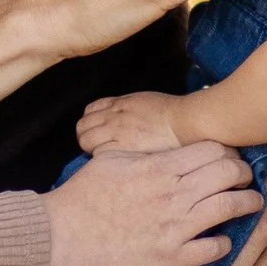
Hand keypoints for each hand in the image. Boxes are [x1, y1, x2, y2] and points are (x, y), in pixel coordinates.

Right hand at [43, 141, 257, 265]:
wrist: (61, 237)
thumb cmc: (81, 196)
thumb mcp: (112, 160)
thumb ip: (145, 154)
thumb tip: (166, 151)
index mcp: (158, 168)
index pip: (212, 151)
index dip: (228, 152)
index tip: (231, 159)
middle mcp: (172, 195)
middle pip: (228, 175)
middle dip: (245, 175)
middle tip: (247, 180)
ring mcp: (174, 228)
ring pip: (230, 209)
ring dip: (247, 205)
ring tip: (253, 205)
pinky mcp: (170, 259)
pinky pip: (213, 248)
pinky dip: (224, 242)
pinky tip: (223, 240)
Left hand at [74, 89, 188, 153]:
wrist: (185, 121)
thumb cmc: (173, 114)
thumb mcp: (145, 102)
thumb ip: (129, 109)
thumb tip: (123, 118)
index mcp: (120, 104)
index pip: (89, 110)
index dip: (91, 122)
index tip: (99, 132)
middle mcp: (113, 116)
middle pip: (81, 126)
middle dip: (86, 137)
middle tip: (98, 147)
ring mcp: (116, 131)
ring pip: (85, 140)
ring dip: (91, 148)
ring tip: (105, 158)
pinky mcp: (122, 147)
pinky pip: (98, 153)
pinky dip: (101, 158)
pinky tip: (113, 163)